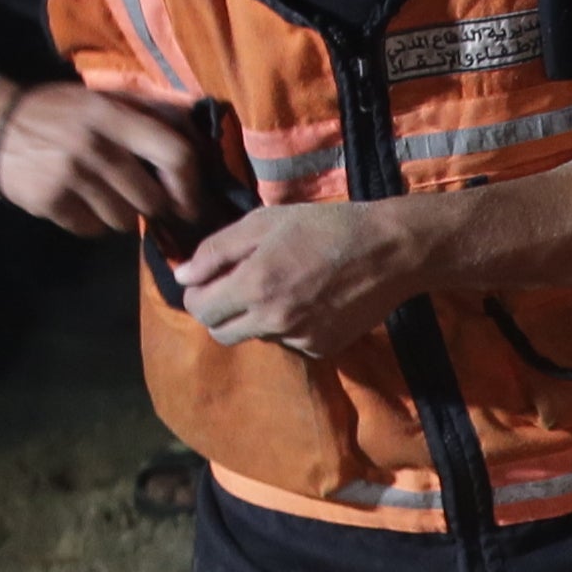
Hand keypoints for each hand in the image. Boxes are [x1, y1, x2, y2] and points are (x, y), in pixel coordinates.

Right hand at [0, 80, 231, 241]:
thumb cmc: (53, 111)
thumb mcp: (98, 99)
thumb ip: (145, 114)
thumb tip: (198, 134)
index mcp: (112, 115)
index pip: (176, 155)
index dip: (191, 186)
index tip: (189, 202)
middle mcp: (94, 145)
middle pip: (153, 201)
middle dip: (152, 206)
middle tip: (141, 200)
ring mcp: (70, 176)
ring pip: (125, 221)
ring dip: (121, 215)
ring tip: (100, 194)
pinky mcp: (49, 201)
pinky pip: (93, 230)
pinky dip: (91, 223)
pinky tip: (76, 201)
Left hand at [174, 198, 418, 359]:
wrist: (388, 252)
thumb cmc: (324, 227)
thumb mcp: (265, 222)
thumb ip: (217, 250)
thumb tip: (183, 276)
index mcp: (255, 285)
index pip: (200, 309)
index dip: (198, 293)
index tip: (208, 280)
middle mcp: (274, 320)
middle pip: (221, 333)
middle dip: (220, 312)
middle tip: (237, 287)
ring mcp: (299, 339)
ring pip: (256, 337)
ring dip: (257, 318)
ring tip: (283, 286)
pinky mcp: (322, 349)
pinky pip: (288, 342)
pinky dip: (288, 326)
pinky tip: (309, 300)